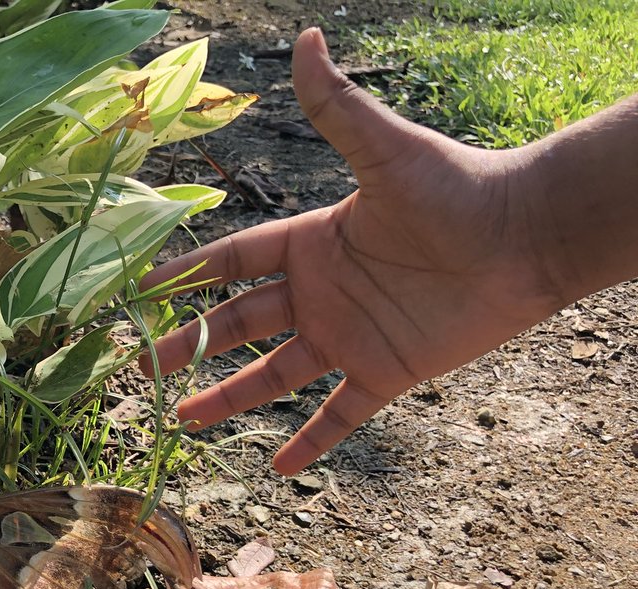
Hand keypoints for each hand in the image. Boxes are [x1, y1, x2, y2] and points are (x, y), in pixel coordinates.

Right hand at [140, 28, 569, 474]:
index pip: (231, 262)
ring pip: (274, 376)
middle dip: (187, 346)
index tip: (139, 293)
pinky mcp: (385, 372)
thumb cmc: (458, 188)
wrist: (525, 238)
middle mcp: (320, 293)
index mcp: (310, 243)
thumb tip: (308, 40)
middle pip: (236, 325)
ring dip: (228, 399)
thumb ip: (338, 109)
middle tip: (143, 369)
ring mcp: (349, 336)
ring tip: (182, 422)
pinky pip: (340, 415)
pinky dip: (311, 443)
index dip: (185, 276)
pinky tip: (279, 468)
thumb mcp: (385, 151)